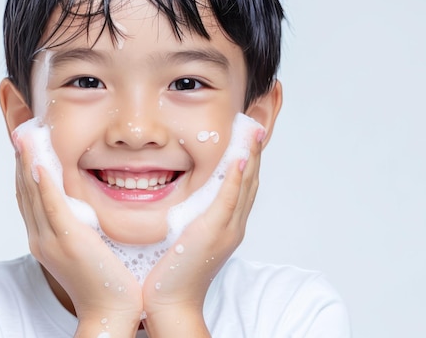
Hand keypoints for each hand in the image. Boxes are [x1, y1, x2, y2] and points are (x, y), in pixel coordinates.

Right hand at [13, 133, 142, 337]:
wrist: (109, 311)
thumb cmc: (104, 279)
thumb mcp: (87, 245)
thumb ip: (80, 222)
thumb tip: (85, 201)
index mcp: (44, 236)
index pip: (29, 194)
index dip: (24, 165)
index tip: (27, 140)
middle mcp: (41, 236)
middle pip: (24, 189)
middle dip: (21, 157)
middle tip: (21, 127)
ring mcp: (52, 239)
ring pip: (33, 193)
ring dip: (27, 161)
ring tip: (25, 134)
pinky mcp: (69, 240)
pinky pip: (51, 206)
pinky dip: (42, 183)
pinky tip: (39, 163)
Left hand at [141, 131, 263, 334]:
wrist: (171, 302)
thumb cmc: (172, 272)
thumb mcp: (184, 235)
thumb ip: (189, 215)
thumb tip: (183, 197)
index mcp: (226, 225)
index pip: (242, 185)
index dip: (247, 158)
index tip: (246, 134)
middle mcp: (232, 225)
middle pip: (250, 181)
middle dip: (254, 151)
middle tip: (254, 123)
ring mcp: (226, 229)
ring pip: (245, 186)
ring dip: (250, 156)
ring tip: (252, 130)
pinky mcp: (213, 232)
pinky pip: (229, 199)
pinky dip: (237, 178)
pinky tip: (241, 158)